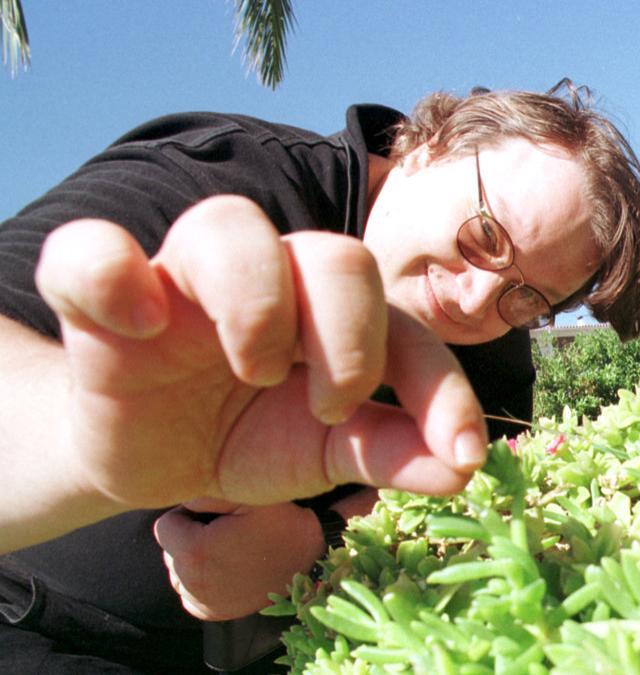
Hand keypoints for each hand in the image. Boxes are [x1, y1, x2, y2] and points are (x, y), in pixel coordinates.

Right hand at [35, 195, 488, 511]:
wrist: (148, 459)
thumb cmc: (248, 437)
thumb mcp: (324, 455)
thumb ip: (390, 451)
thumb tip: (464, 466)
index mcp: (334, 313)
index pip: (404, 325)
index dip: (442, 385)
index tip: (462, 451)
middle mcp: (272, 276)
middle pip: (335, 254)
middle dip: (351, 338)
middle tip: (332, 407)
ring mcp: (186, 277)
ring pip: (229, 224)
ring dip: (258, 303)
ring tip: (252, 373)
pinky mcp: (103, 298)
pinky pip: (91, 251)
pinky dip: (112, 276)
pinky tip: (140, 326)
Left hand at [154, 499, 324, 620]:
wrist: (311, 562)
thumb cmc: (282, 524)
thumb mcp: (249, 495)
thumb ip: (206, 491)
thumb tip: (180, 494)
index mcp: (195, 552)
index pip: (165, 526)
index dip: (190, 515)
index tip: (217, 517)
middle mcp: (191, 582)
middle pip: (170, 549)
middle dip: (191, 537)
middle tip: (228, 533)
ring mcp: (200, 601)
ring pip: (178, 569)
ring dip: (195, 558)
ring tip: (231, 550)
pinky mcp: (209, 613)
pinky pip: (189, 588)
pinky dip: (203, 577)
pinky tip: (230, 568)